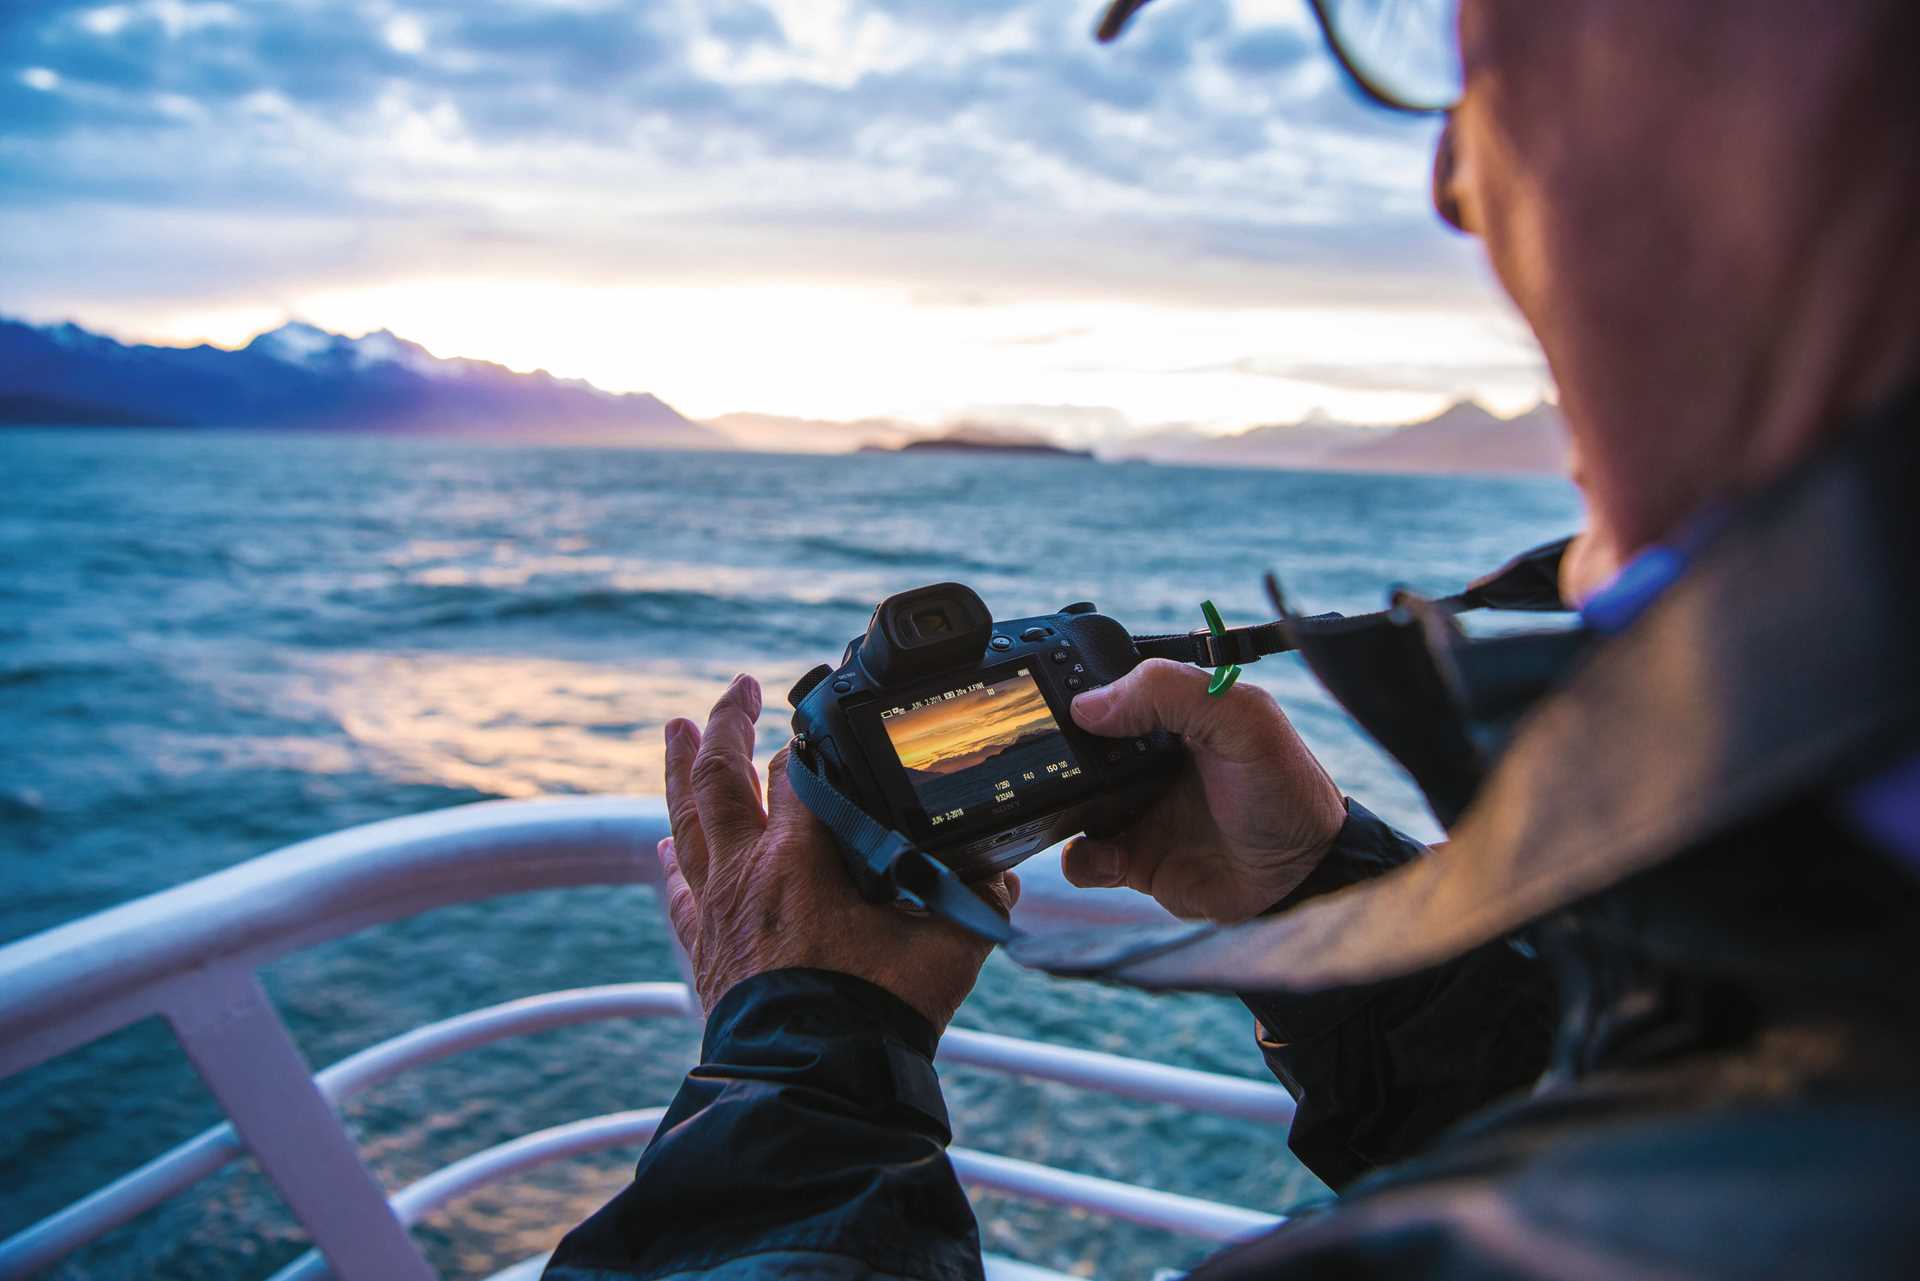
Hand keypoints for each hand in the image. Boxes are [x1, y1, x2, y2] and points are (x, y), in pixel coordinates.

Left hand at [660, 674, 1017, 1030]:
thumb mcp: (948, 947)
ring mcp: (718, 909)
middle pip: (721, 776)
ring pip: (687, 819)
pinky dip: (672, 859)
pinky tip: (667, 844)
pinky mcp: (704, 949)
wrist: (815, 1085)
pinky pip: (679, 889)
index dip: (812, 741)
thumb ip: (972, 897)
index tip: (822, 719)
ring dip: (680, 769)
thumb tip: (997, 867)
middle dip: (728, 724)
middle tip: (738, 688)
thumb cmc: (877, 1014)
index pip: (799, 774)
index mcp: (802, 859)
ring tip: (675, 729)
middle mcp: (747, 873)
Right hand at [1063, 660, 1345, 922]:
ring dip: (1058, 808)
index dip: (1079, 692)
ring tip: (1077, 811)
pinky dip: (1079, 860)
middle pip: (1078, 748)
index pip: (1109, 691)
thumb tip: (1088, 706)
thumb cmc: (1285, 789)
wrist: (1302, 875)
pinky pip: (1083, 859)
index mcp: (1171, 715)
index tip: (1056, 702)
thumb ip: (1169, 693)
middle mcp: (1147, 760)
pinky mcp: (1134, 859)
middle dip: (1055, 754)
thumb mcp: (1241, 719)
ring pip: (1069, 802)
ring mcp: (1137, 810)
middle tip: (1049, 760)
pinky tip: (1109, 857)